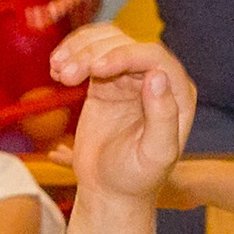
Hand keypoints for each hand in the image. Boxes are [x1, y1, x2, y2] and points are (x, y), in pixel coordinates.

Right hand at [52, 25, 196, 206]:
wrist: (110, 191)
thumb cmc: (137, 178)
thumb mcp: (155, 155)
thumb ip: (163, 117)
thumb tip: (158, 76)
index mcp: (177, 94)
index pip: (153, 57)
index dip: (123, 55)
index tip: (95, 70)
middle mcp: (158, 80)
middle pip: (125, 44)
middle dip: (92, 53)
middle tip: (64, 76)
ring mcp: (131, 77)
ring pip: (106, 42)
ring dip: (78, 50)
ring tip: (57, 71)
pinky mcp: (107, 81)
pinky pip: (91, 53)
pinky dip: (72, 54)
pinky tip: (56, 69)